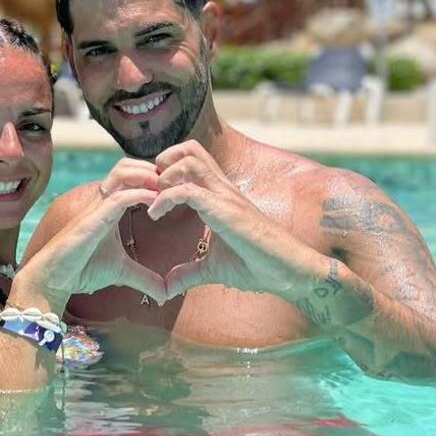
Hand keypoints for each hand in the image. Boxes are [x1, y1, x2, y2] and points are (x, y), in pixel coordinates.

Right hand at [19, 161, 166, 307]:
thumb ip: (144, 278)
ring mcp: (96, 207)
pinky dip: (139, 194)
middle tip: (172, 183)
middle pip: (126, 165)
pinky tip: (156, 200)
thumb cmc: (82, 269)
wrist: (54, 280)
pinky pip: (117, 198)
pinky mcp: (92, 220)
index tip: (175, 187)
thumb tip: (165, 293)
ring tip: (166, 188)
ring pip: (121, 172)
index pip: (130, 176)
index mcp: (109, 207)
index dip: (152, 176)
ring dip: (146, 175)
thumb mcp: (122, 272)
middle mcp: (101, 201)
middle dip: (150, 168)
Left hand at [147, 140, 322, 300]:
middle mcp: (222, 189)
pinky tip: (155, 215)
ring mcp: (225, 197)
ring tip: (152, 199)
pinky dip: (166, 198)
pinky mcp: (226, 211)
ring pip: (190, 161)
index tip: (148, 191)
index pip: (191, 160)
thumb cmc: (257, 266)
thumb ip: (188, 273)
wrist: (288, 274)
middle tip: (148, 187)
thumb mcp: (213, 269)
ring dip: (163, 175)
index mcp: (219, 195)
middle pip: (190, 149)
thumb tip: (167, 287)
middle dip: (162, 160)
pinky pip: (190, 191)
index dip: (165, 167)